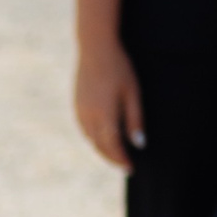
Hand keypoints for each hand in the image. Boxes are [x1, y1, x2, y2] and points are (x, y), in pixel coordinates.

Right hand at [74, 39, 144, 167]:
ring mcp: (80, 111)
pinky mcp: (77, 105)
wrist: (95, 48)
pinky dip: (94, 138)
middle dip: (112, 158)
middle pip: (100, 146)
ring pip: (90, 139)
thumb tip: (138, 144)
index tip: (131, 168)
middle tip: (125, 165)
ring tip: (116, 154)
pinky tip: (103, 137)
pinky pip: (85, 129)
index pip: (113, 146)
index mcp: (104, 115)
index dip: (122, 160)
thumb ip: (135, 120)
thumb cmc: (119, 68)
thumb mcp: (133, 93)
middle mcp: (89, 117)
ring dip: (102, 149)